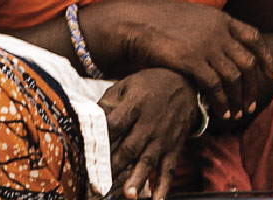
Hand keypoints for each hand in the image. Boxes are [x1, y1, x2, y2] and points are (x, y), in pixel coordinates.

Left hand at [99, 68, 198, 199]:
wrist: (185, 83)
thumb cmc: (150, 84)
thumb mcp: (128, 83)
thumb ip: (110, 100)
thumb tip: (92, 116)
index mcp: (135, 105)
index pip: (115, 124)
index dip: (102, 137)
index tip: (87, 151)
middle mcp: (149, 124)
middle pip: (129, 147)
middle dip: (114, 166)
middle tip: (100, 183)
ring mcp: (163, 139)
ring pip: (148, 161)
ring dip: (138, 179)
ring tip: (129, 195)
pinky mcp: (174, 148)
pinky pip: (168, 169)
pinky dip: (163, 186)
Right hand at [110, 0, 272, 119]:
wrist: (133, 23)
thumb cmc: (158, 21)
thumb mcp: (191, 17)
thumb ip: (210, 29)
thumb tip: (224, 47)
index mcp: (219, 18)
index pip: (254, 38)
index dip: (266, 58)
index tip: (272, 75)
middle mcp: (217, 31)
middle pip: (247, 63)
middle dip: (253, 87)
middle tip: (251, 105)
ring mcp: (205, 45)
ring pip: (234, 77)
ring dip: (238, 99)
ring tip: (236, 114)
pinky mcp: (191, 60)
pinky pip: (216, 86)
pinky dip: (222, 102)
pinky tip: (221, 112)